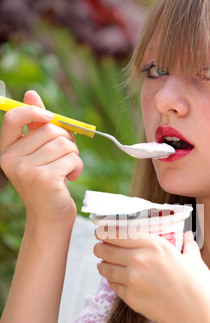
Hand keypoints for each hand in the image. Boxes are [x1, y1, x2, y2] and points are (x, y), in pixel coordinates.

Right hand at [0, 91, 82, 226]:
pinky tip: (71, 178)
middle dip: (66, 140)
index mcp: (6, 150)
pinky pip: (72, 158)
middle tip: (66, 157)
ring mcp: (26, 170)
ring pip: (64, 144)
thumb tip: (31, 94)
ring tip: (67, 170)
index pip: (13, 117)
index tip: (49, 118)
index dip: (34, 112)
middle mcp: (11, 160)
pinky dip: (78, 167)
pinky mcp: (45, 179)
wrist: (50, 217)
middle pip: (49, 129)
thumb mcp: (38, 153)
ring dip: (74, 156)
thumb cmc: (47, 183)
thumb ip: (35, 126)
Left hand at [94, 230, 209, 322]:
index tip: (101, 232)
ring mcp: (131, 279)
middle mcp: (138, 259)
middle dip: (100, 248)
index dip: (105, 231)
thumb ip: (188, 245)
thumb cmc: (198, 286)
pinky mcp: (129, 297)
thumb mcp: (194, 259)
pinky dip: (113, 281)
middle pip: (104, 249)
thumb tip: (188, 236)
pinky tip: (118, 280)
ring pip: (104, 268)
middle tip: (100, 248)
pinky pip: (113, 285)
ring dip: (103, 265)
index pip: (117, 233)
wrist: (195, 315)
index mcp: (153, 244)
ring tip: (105, 265)